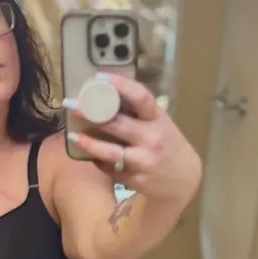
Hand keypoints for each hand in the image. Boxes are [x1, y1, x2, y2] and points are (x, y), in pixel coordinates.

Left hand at [65, 73, 201, 203]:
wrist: (184, 180)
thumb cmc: (167, 144)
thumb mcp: (160, 123)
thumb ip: (138, 113)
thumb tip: (104, 95)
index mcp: (158, 119)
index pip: (141, 97)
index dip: (121, 85)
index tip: (100, 78)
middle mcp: (152, 138)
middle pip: (118, 124)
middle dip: (92, 115)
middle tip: (73, 106)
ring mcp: (144, 160)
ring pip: (111, 151)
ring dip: (89, 144)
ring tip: (73, 136)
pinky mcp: (136, 179)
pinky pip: (111, 169)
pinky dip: (99, 161)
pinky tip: (90, 155)